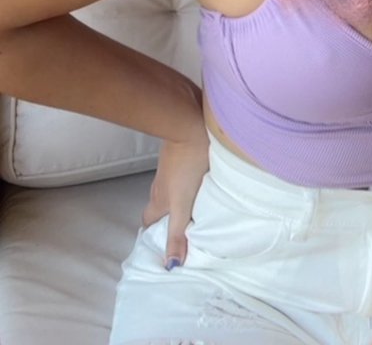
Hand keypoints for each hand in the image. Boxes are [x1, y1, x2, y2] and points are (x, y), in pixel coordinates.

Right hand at [142, 122, 210, 268]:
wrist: (189, 126)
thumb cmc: (187, 166)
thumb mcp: (183, 204)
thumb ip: (178, 233)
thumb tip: (171, 266)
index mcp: (158, 200)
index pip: (148, 222)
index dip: (152, 233)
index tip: (160, 244)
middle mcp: (160, 186)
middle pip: (159, 206)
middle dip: (167, 218)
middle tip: (183, 229)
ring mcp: (169, 169)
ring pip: (170, 190)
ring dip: (179, 201)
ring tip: (196, 211)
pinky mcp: (180, 156)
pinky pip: (181, 176)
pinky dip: (188, 184)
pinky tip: (202, 186)